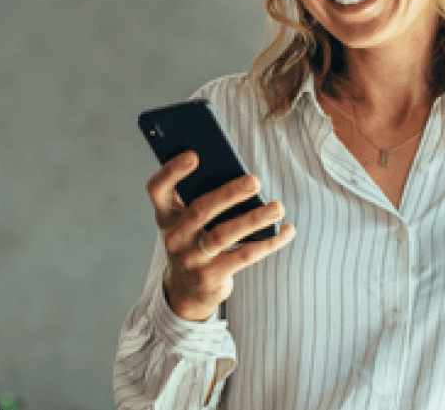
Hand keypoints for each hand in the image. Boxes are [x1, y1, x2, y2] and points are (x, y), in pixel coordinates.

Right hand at [146, 150, 296, 321]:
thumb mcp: (189, 221)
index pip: (157, 188)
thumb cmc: (195, 240)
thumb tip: (243, 179)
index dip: (172, 171)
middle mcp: (173, 236)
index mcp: (166, 214)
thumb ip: (204, 198)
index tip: (194, 154)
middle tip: (255, 180)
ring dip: (254, 219)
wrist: (186, 290)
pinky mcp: (210, 277)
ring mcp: (190, 259)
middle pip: (200, 210)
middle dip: (229, 193)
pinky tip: (287, 230)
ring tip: (278, 207)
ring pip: (224, 235)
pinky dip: (269, 242)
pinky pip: (244, 256)